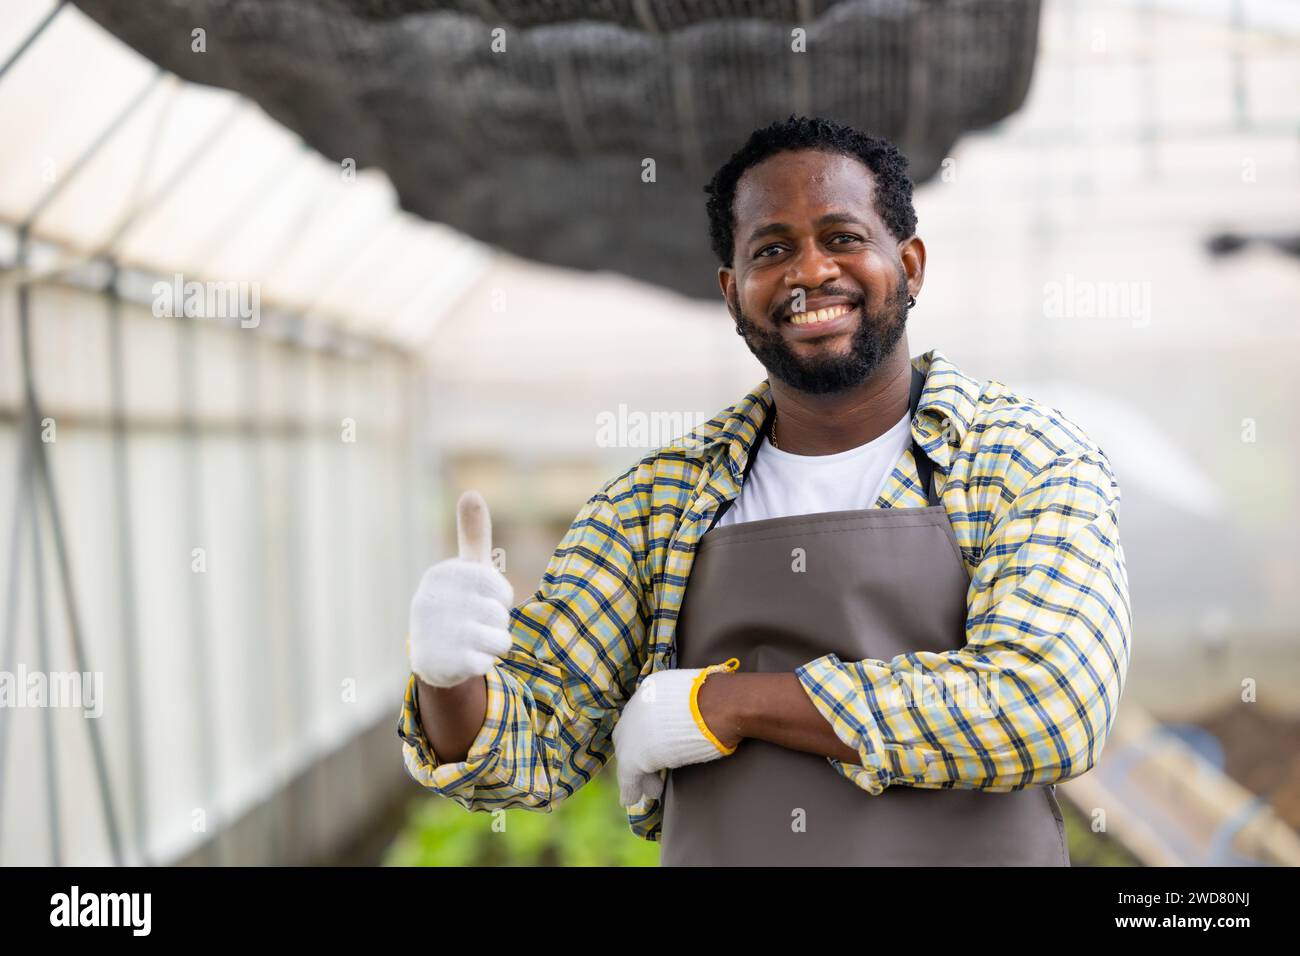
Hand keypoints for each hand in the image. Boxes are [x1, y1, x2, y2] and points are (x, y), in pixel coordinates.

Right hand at [406, 490, 514, 687]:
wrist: (431, 656)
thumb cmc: (456, 604)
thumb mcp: (466, 569)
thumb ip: (472, 535)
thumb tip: (471, 492)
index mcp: (442, 575)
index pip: (499, 588)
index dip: (495, 599)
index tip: (474, 601)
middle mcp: (435, 601)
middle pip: (501, 613)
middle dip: (494, 622)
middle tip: (470, 624)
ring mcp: (441, 632)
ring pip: (501, 639)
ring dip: (492, 644)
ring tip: (469, 640)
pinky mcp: (449, 662)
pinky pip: (491, 661)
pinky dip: (484, 662)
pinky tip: (464, 658)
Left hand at [611, 665, 737, 806]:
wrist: (720, 707)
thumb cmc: (721, 699)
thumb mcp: (694, 695)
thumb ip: (681, 706)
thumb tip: (693, 716)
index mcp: (651, 689)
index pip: (640, 715)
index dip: (645, 733)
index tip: (655, 747)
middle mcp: (636, 706)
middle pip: (628, 735)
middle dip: (637, 752)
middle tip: (650, 770)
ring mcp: (633, 730)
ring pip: (628, 755)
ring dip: (637, 773)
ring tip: (651, 789)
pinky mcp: (635, 755)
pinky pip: (628, 774)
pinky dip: (631, 788)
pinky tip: (633, 799)